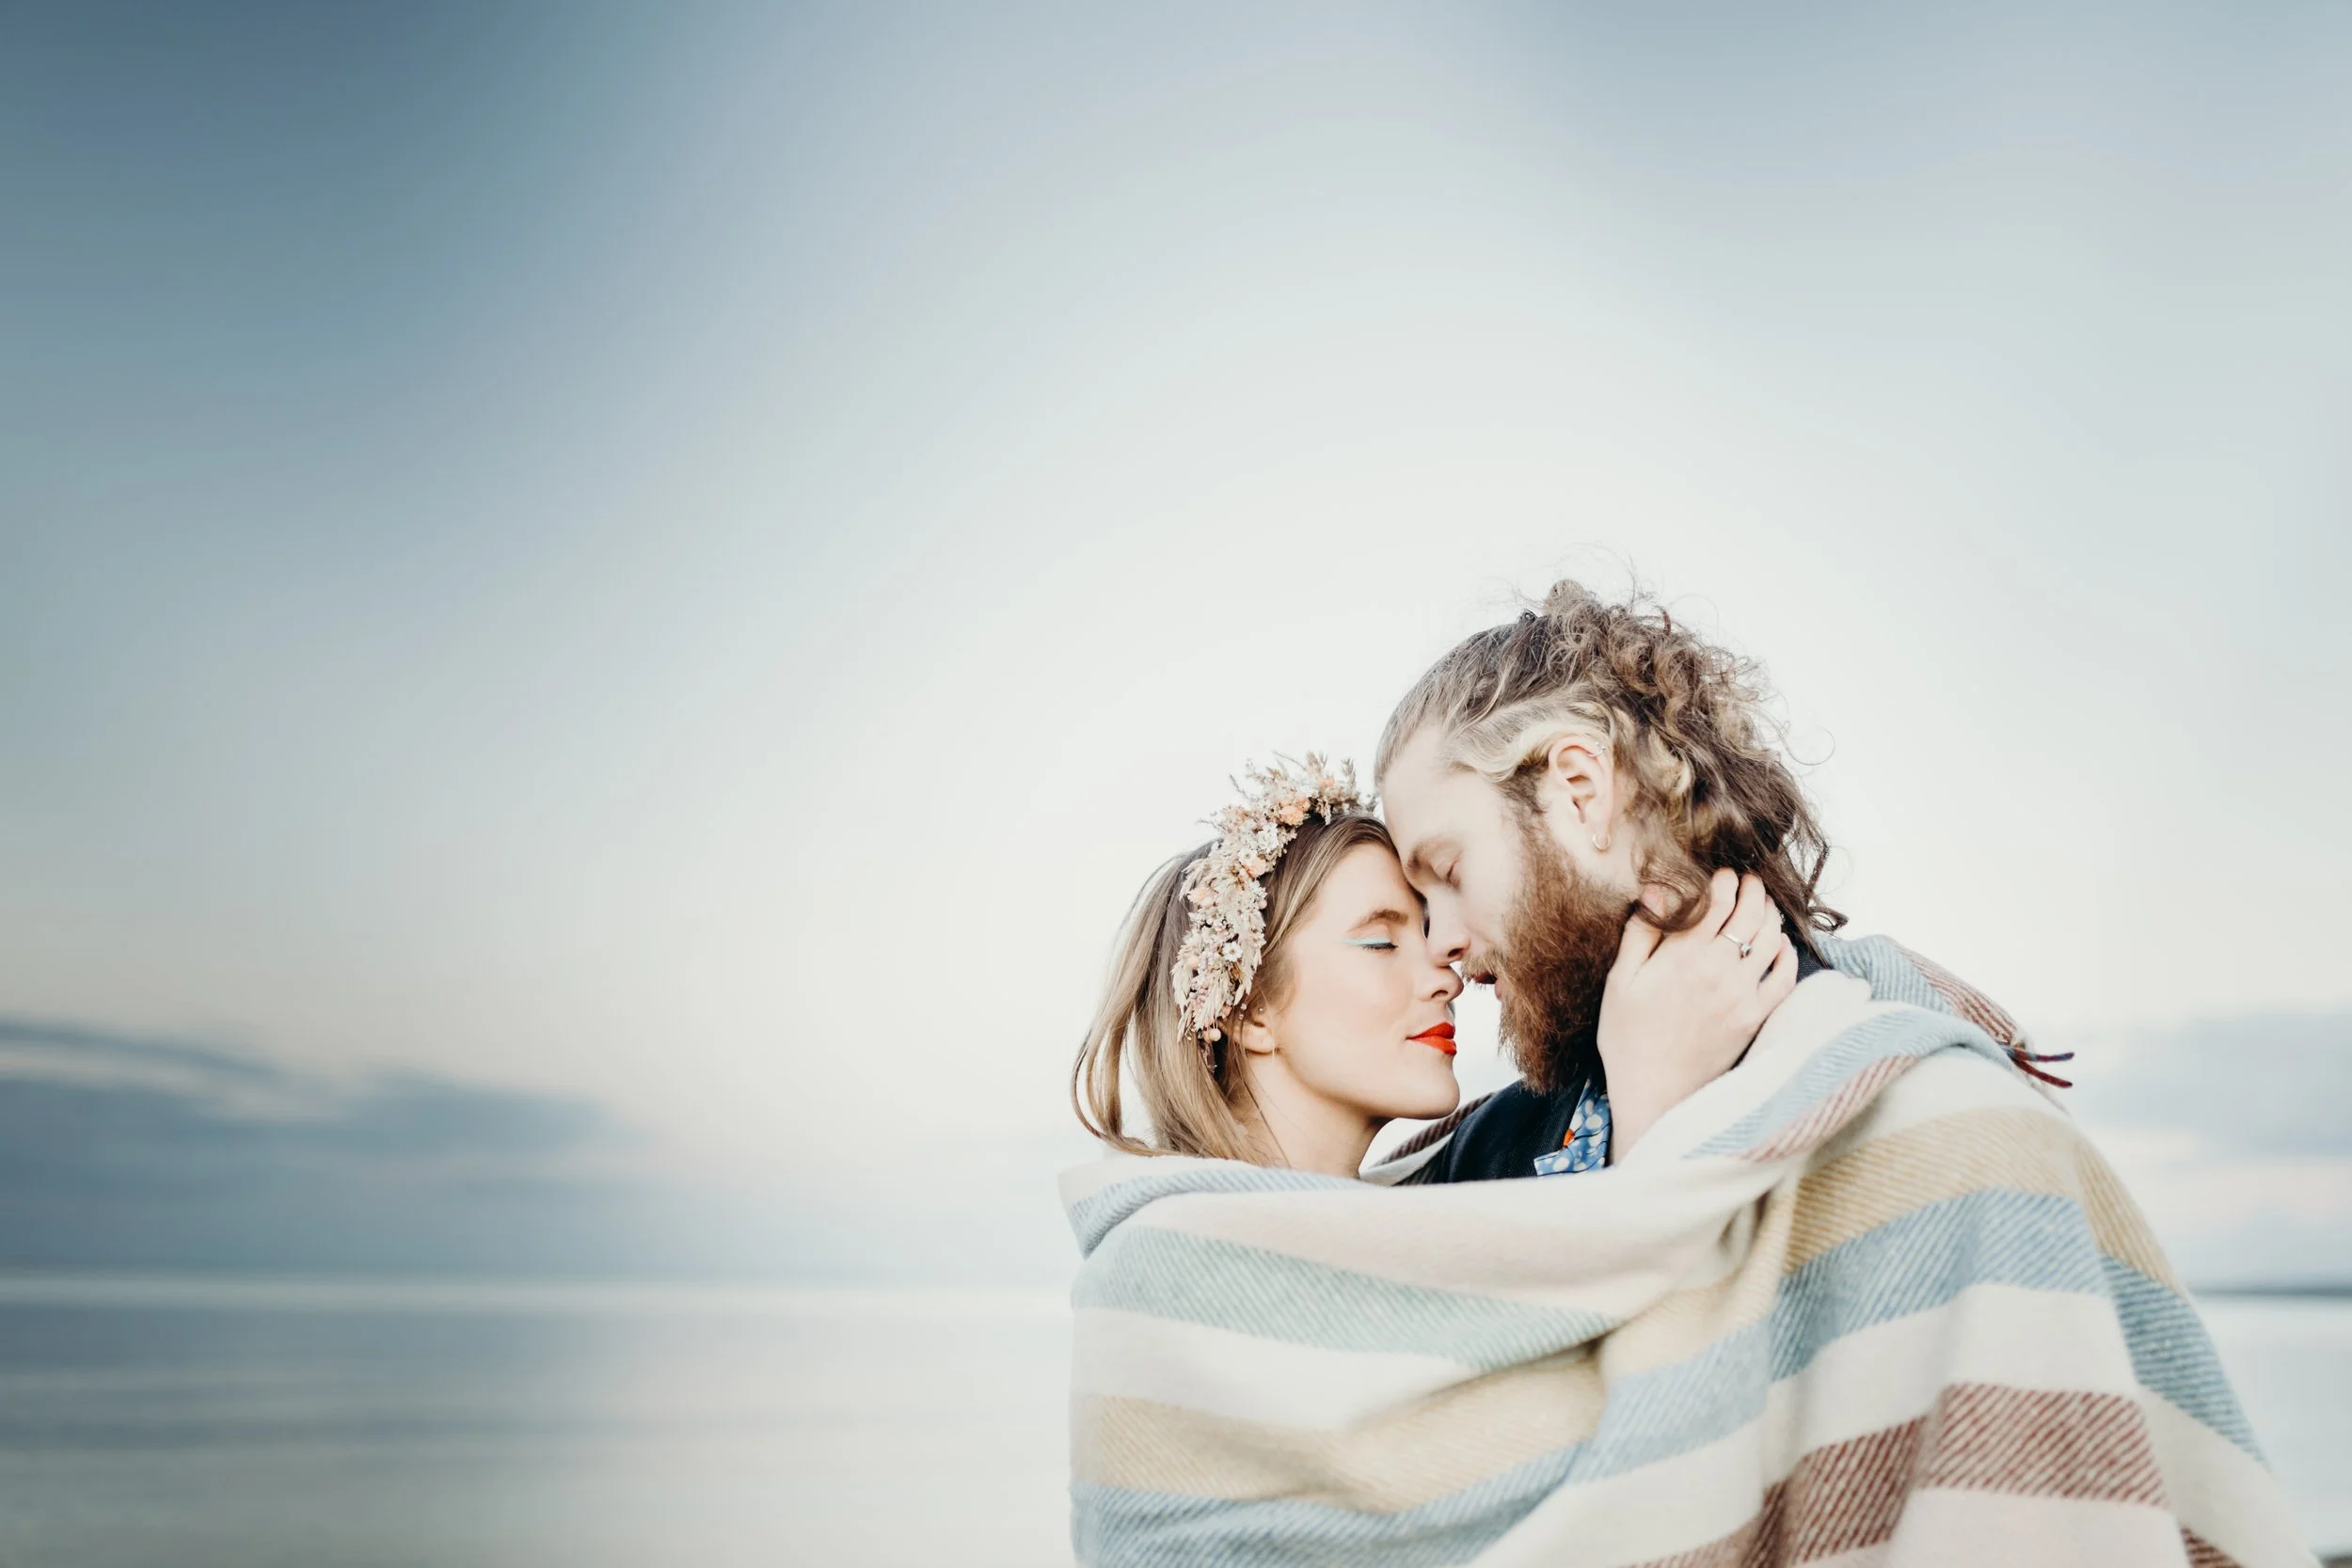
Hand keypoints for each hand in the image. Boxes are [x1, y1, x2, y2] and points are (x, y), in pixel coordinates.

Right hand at [1597, 869, 1799, 1159]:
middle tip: (1749, 883)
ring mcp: (1743, 994)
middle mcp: (1719, 969)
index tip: (1723, 875)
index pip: (1718, 901)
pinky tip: (1779, 946)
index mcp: (1684, 955)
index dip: (1725, 881)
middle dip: (1753, 890)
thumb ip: (1641, 932)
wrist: (1654, 1091)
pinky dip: (1786, 955)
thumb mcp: (1621, 979)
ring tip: (1763, 908)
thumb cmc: (1628, 1035)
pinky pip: (1785, 978)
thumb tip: (1657, 892)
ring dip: (1770, 916)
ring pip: (1771, 939)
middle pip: (1751, 913)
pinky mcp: (1755, 1017)